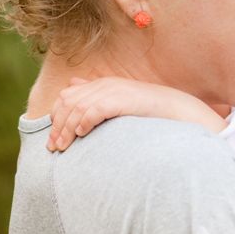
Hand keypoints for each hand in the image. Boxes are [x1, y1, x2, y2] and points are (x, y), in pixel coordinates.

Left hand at [46, 76, 227, 151]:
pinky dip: (84, 122)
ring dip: (67, 129)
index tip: (55, 140)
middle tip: (55, 148)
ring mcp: (114, 90)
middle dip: (58, 126)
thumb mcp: (122, 103)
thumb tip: (72, 85)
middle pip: (68, 102)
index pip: (67, 97)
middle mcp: (106, 85)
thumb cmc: (150, 113)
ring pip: (77, 108)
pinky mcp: (123, 100)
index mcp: (103, 85)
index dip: (57, 117)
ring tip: (64, 147)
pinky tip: (82, 134)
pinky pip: (94, 110)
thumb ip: (98, 96)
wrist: (178, 111)